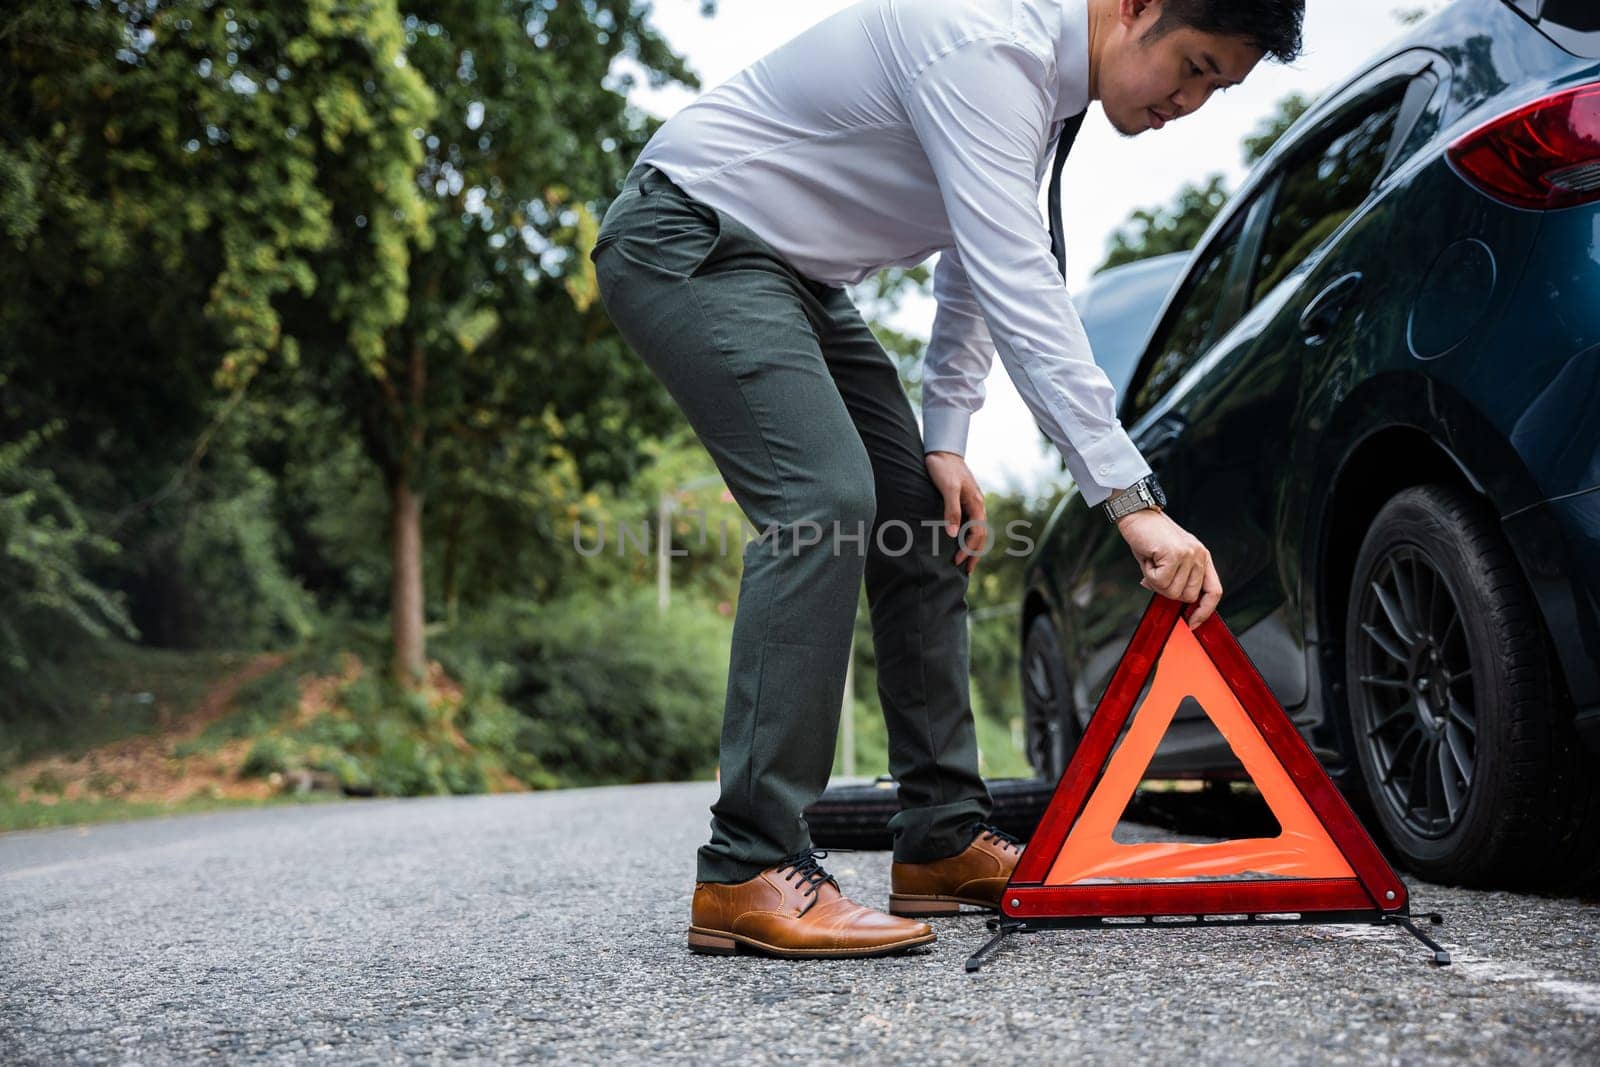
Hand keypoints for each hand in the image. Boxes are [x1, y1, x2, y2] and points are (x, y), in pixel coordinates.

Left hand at [925, 450, 986, 574]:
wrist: (942, 449)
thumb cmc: (944, 467)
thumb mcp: (948, 488)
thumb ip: (951, 510)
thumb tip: (953, 534)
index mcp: (976, 504)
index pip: (976, 534)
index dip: (967, 550)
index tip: (956, 562)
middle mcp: (977, 505)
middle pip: (980, 535)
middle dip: (974, 554)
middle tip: (967, 571)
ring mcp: (971, 503)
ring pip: (976, 530)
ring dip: (972, 546)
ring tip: (966, 560)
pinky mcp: (963, 500)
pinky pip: (969, 522)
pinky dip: (967, 535)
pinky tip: (959, 540)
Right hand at [1114, 505, 1222, 627]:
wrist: (1137, 513)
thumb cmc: (1149, 537)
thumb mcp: (1167, 559)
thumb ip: (1174, 579)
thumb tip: (1169, 599)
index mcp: (1202, 557)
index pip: (1214, 592)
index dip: (1205, 611)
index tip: (1192, 623)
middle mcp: (1200, 555)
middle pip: (1188, 596)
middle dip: (1167, 591)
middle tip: (1155, 572)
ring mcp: (1189, 554)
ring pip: (1172, 591)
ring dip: (1155, 581)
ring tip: (1152, 561)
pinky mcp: (1175, 554)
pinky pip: (1160, 582)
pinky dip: (1149, 575)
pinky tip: (1148, 558)